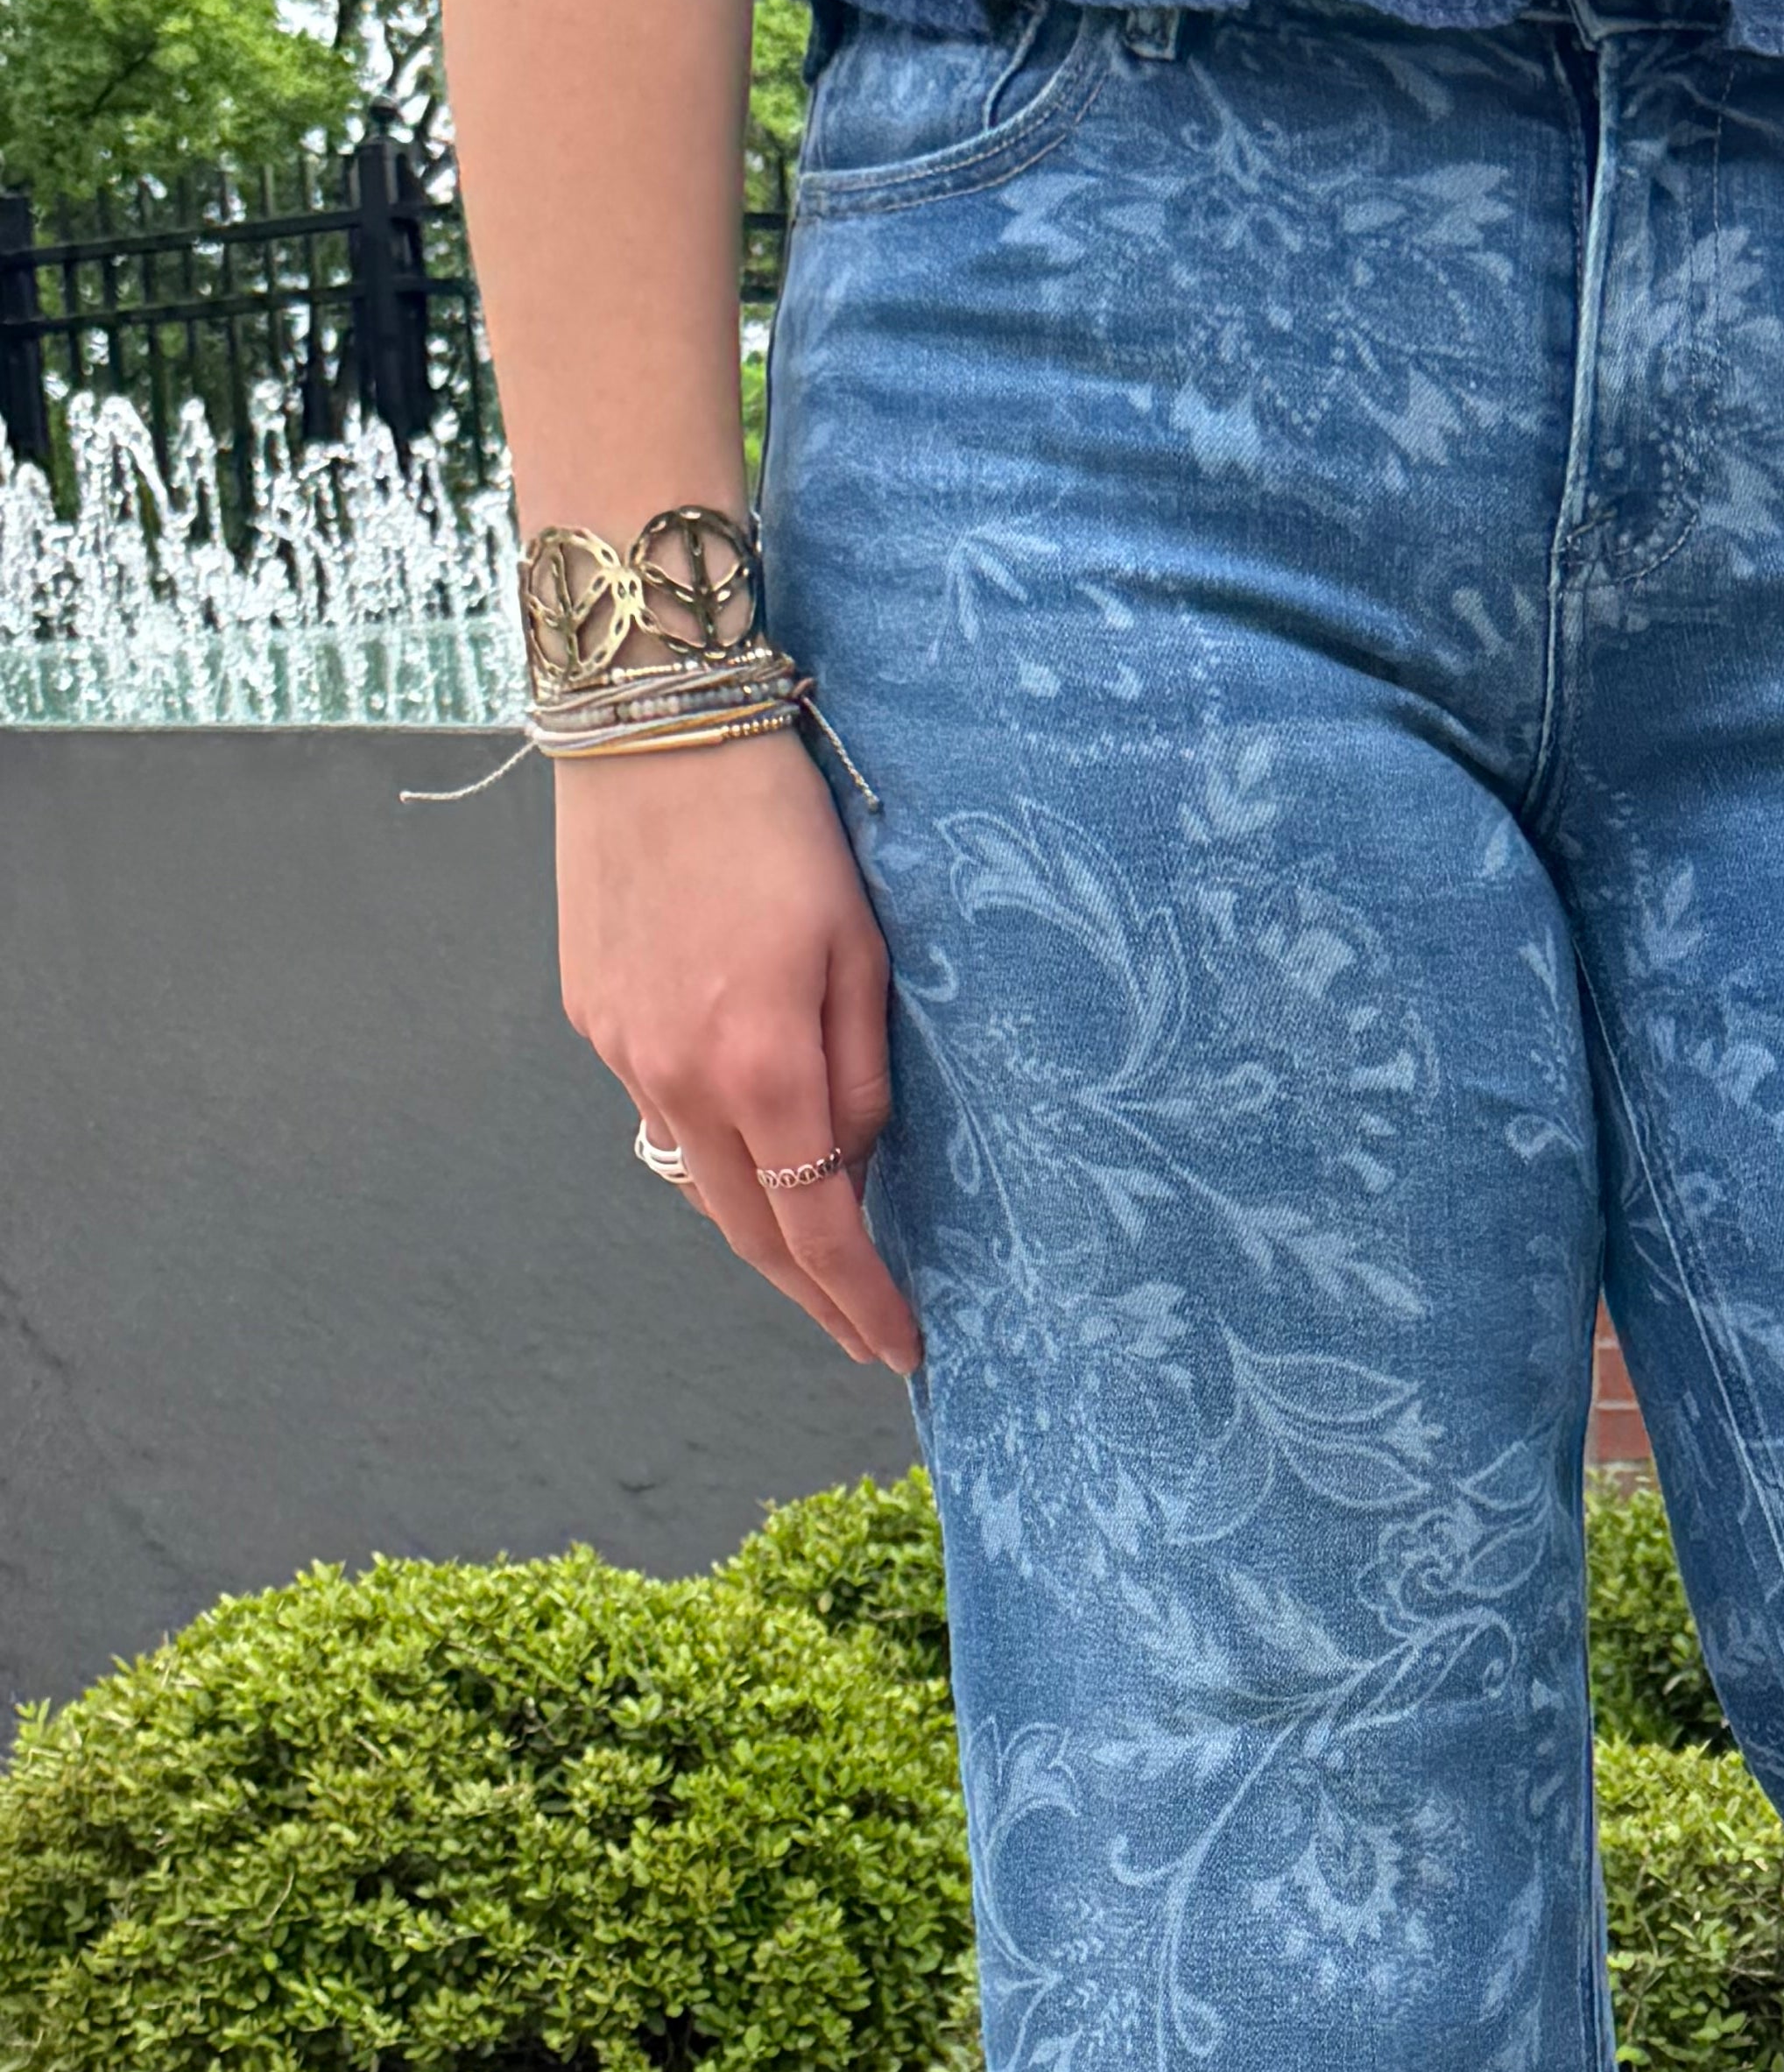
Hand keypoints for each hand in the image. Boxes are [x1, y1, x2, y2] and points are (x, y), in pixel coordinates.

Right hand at [554, 732, 920, 1368]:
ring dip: (760, 1232)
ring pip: (700, 1181)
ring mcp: (624, 1052)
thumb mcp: (863, 949)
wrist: (651, 725)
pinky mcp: (592, 1017)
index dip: (863, 1301)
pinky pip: (662, 1118)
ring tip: (817, 1263)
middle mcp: (679, 1079)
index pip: (820, 1231)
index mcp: (762, 1066)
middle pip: (750, 1234)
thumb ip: (861, 1074)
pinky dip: (712, 1153)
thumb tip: (852, 1160)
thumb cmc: (782, 826)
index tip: (902, 1346)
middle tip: (863, 1334)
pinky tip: (750, 1158)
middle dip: (813, 1296)